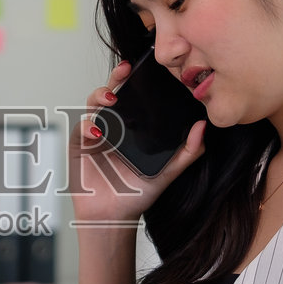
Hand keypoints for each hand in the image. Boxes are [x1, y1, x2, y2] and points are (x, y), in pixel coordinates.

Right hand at [69, 60, 206, 225]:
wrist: (113, 215)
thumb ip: (188, 152)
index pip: (133, 96)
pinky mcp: (79, 145)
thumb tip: (202, 128)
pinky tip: (98, 131)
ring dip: (99, 97)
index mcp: (132, 126)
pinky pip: (81, 128)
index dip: (134, 80)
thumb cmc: (137, 192)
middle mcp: (112, 125)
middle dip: (115, 78)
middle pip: (111, 93)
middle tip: (124, 72)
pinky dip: (88, 126)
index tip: (140, 67)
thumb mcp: (168, 172)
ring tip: (111, 99)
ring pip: (93, 104)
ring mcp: (94, 133)